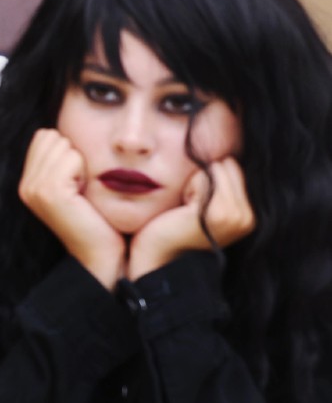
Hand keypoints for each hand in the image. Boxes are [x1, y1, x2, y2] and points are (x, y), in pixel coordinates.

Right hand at [18, 129, 125, 288]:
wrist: (100, 253)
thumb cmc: (96, 218)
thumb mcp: (73, 184)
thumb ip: (61, 160)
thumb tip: (63, 130)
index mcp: (27, 181)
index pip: (45, 135)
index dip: (68, 150)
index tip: (77, 180)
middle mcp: (25, 185)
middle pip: (52, 136)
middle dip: (74, 153)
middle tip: (81, 186)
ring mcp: (34, 188)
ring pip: (63, 144)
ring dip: (81, 162)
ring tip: (83, 190)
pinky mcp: (49, 192)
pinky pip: (72, 157)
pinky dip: (85, 170)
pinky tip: (85, 193)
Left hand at [127, 159, 254, 279]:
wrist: (154, 260)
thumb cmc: (169, 227)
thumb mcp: (201, 203)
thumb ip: (217, 182)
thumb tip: (221, 143)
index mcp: (249, 214)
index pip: (232, 166)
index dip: (207, 178)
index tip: (195, 205)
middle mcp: (248, 216)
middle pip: (226, 164)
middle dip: (202, 178)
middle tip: (188, 208)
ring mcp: (236, 215)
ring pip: (214, 167)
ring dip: (193, 183)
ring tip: (185, 210)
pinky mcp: (218, 212)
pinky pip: (203, 175)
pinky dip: (187, 187)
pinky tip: (181, 211)